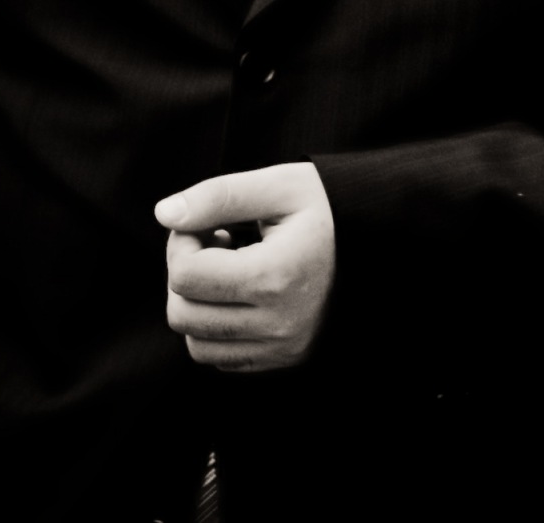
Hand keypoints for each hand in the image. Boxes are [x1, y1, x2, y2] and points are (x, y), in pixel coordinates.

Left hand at [155, 162, 335, 371]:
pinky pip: (220, 357)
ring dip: (198, 303)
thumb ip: (218, 196)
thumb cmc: (328, 208)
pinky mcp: (284, 358)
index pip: (185, 274)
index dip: (182, 240)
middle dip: (185, 272)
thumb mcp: (279, 185)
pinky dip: (216, 327)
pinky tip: (240, 293)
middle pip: (182, 312)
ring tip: (229, 269)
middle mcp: (278, 323)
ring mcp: (283, 346)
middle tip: (215, 242)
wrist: (379, 240)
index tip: (210, 223)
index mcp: (275, 276)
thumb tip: (164, 214)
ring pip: (196, 342)